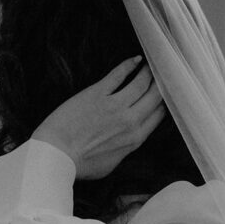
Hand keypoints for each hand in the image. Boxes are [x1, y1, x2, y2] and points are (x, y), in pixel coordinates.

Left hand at [32, 57, 165, 179]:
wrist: (57, 154)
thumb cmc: (80, 164)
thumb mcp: (111, 164)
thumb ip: (126, 149)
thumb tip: (130, 140)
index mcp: (135, 138)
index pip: (159, 114)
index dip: (166, 101)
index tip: (168, 92)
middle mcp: (131, 121)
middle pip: (156, 97)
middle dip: (163, 82)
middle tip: (165, 71)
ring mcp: (115, 106)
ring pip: (141, 83)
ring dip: (149, 71)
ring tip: (152, 63)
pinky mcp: (98, 93)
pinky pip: (119, 75)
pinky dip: (129, 65)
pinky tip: (135, 59)